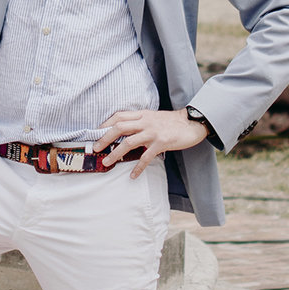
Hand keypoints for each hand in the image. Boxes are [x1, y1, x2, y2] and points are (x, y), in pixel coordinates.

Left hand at [93, 108, 211, 176]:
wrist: (193, 123)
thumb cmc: (173, 122)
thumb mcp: (154, 117)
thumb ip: (140, 121)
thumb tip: (124, 130)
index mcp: (142, 114)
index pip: (119, 116)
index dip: (105, 124)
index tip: (95, 133)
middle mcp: (145, 122)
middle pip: (119, 128)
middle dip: (104, 138)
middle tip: (95, 149)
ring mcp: (153, 132)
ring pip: (128, 143)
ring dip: (115, 154)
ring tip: (106, 163)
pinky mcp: (161, 143)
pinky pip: (146, 157)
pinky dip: (138, 167)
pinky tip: (133, 175)